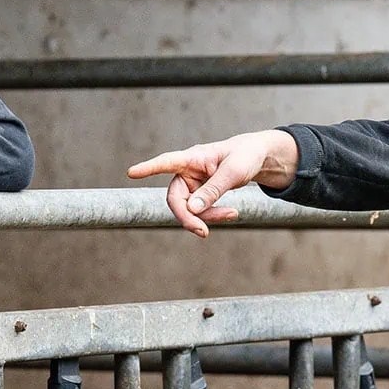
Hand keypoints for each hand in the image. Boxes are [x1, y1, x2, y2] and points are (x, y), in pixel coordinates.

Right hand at [127, 130, 298, 237]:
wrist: (257, 158)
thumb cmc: (245, 156)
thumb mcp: (234, 172)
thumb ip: (213, 190)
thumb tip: (192, 210)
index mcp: (193, 157)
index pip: (167, 162)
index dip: (149, 168)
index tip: (132, 172)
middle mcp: (187, 171)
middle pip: (176, 198)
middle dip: (188, 217)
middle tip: (203, 232)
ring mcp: (193, 184)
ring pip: (189, 209)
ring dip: (208, 217)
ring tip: (233, 214)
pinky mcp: (200, 194)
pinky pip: (200, 211)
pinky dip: (214, 215)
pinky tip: (232, 213)